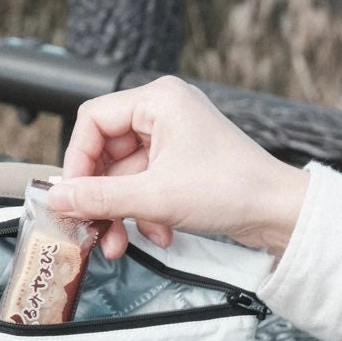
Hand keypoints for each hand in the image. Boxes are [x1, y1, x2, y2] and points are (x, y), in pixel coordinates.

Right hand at [49, 76, 308, 257]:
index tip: (73, 194)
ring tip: (120, 240)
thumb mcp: (154, 197)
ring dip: (121, 210)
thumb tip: (58, 198)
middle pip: (105, 150)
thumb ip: (98, 197)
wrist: (284, 215)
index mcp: (158, 100)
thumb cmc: (235, 189)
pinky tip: (157, 233)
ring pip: (123, 173)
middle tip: (91, 224)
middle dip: (100, 195)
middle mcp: (164, 111)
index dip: (78, 159)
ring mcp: (173, 137)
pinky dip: (143, 210)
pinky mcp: (181, 161)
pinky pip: (143, 183)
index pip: (93, 120)